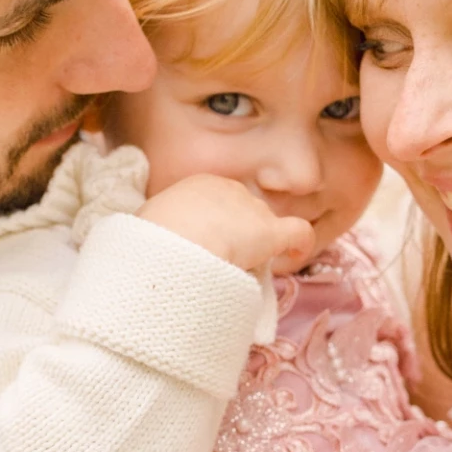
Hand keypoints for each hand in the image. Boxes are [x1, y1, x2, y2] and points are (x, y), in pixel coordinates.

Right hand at [137, 175, 315, 274]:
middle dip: (239, 233)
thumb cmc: (154, 238)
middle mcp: (230, 189)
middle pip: (243, 212)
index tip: (210, 243)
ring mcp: (253, 210)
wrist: (173, 243)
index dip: (218, 223)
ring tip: (246, 267)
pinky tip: (293, 257)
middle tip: (226, 258)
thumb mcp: (151, 224)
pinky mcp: (272, 233)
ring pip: (264, 226)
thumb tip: (161, 248)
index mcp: (199, 184)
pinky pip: (298, 233)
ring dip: (259, 244)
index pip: (219, 201)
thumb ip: (164, 229)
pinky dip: (300, 244)